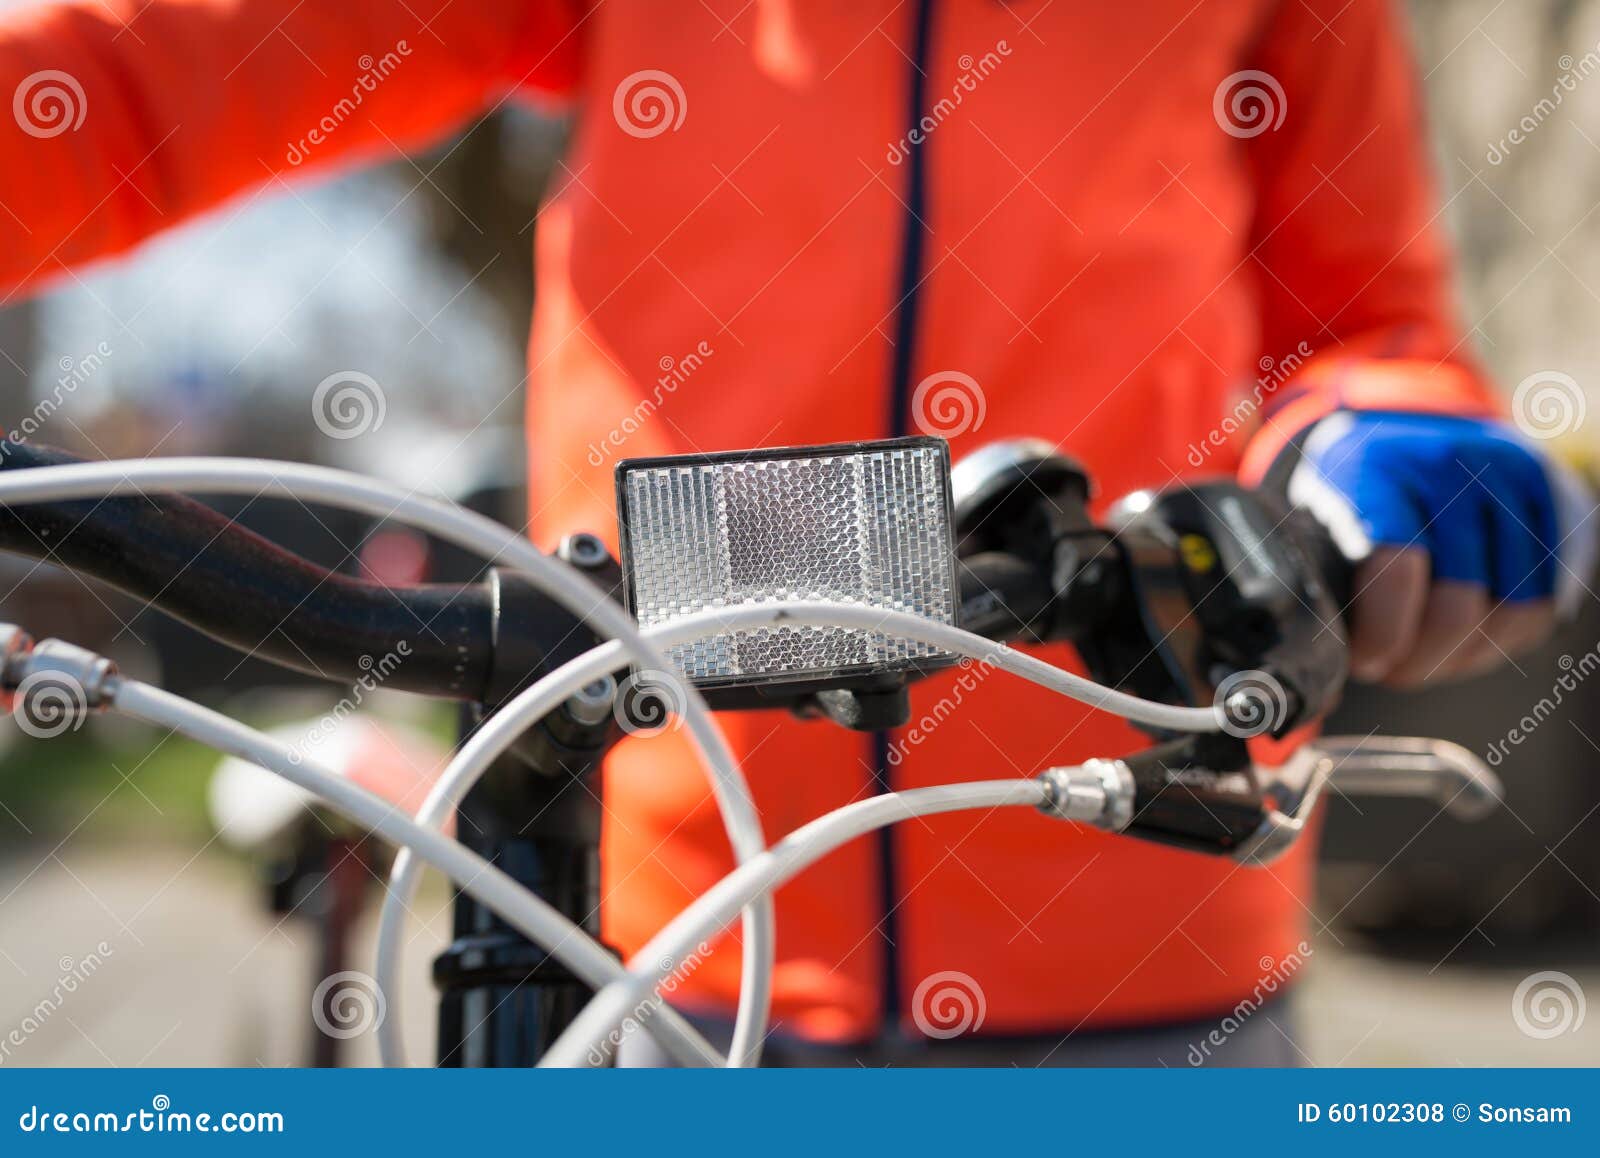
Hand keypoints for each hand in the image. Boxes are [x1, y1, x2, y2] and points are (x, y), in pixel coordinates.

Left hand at [1286, 411, 1594, 686]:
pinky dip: (1502, 637)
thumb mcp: (1311, 518)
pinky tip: (1461, 642)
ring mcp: (1508, 477)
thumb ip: (1317, 581)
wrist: (1400, 430)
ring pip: (1510, 611)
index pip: (1396, 566)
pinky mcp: (1550, 497)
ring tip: (1423, 660)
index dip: (1384, 633)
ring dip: (1463, 656)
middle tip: (1392, 671)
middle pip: (1458, 602)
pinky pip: (1543, 599)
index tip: (1365, 662)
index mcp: (1376, 467)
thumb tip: (1323, 677)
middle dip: (1421, 659)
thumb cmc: (1346, 495)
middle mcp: (1449, 463)